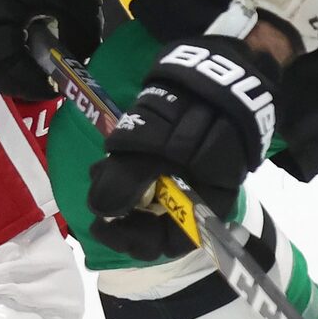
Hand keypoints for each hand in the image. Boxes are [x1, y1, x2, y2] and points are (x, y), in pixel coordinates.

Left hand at [85, 35, 281, 259]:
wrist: (220, 75)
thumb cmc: (197, 115)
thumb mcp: (157, 147)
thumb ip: (127, 183)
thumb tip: (99, 210)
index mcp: (206, 208)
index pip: (162, 243)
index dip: (127, 238)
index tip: (98, 223)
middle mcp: (198, 202)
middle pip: (150, 224)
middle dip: (118, 209)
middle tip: (98, 182)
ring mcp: (187, 183)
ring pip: (145, 202)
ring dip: (118, 189)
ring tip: (103, 165)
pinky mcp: (176, 164)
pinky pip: (148, 180)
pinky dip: (128, 171)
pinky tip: (115, 155)